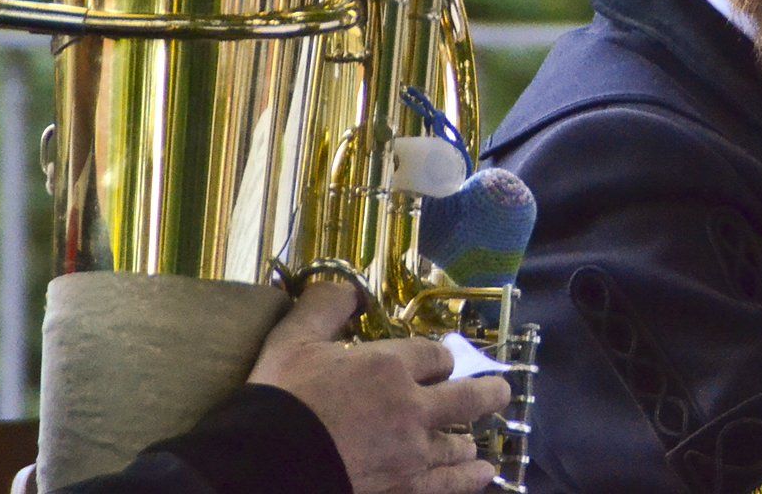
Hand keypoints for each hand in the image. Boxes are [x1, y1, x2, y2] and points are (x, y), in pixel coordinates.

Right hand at [248, 283, 511, 493]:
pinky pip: (451, 485)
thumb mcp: (291, 342)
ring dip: (468, 441)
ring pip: (460, 445)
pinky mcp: (407, 490)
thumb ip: (322, 308)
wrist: (262, 469)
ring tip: (474, 444)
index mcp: (390, 367)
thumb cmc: (277, 402)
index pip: (436, 356)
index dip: (440, 360)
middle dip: (487, 392)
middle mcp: (413, 409)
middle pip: (469, 398)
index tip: (439, 365)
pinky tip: (481, 475)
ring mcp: (414, 455)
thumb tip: (345, 287)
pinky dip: (470, 479)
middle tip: (499, 391)